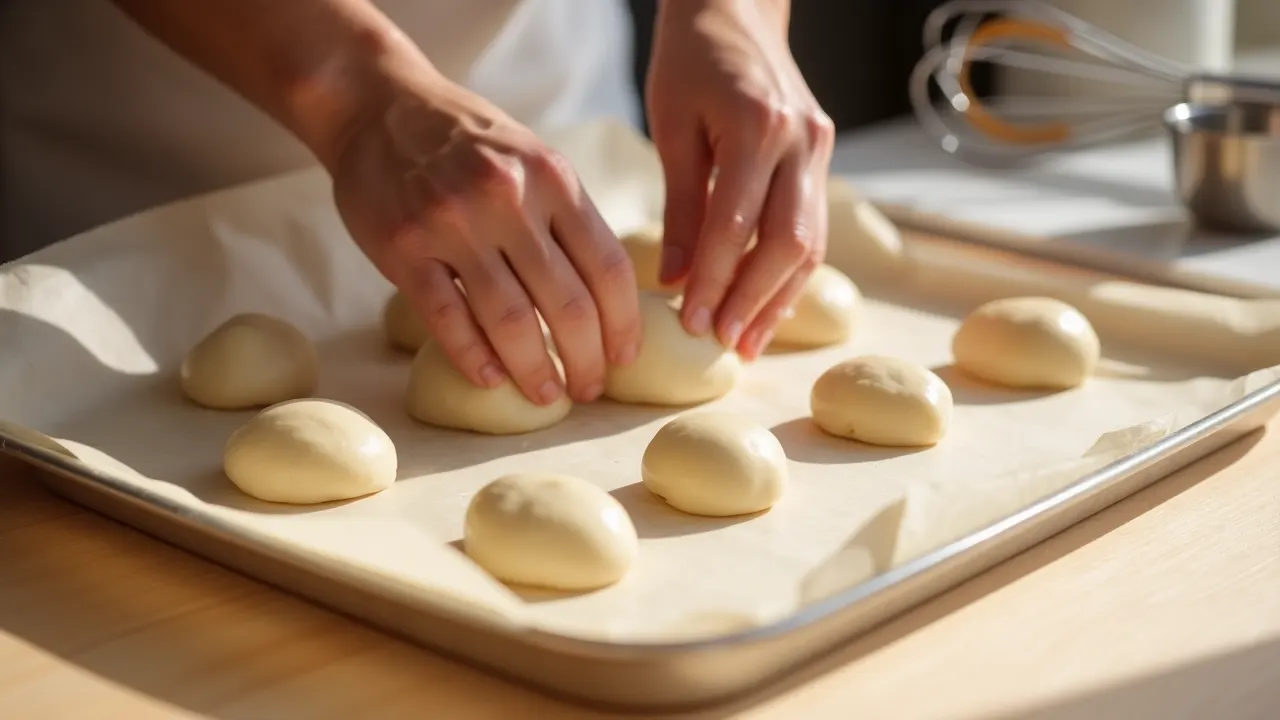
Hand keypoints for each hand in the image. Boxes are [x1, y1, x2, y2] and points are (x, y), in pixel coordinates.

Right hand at [328, 56, 640, 404]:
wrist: (378, 106)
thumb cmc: (466, 141)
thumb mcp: (532, 157)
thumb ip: (566, 216)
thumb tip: (608, 296)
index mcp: (553, 178)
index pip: (608, 267)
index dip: (623, 324)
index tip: (624, 358)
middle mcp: (509, 199)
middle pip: (568, 304)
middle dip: (586, 360)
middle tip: (589, 389)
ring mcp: (454, 224)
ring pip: (512, 321)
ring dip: (535, 370)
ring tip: (548, 395)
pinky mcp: (406, 248)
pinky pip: (449, 319)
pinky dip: (474, 358)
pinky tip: (491, 379)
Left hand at [646, 0, 834, 359]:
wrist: (737, 5)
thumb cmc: (691, 58)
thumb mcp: (672, 126)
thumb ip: (680, 205)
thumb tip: (675, 279)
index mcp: (758, 128)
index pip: (736, 226)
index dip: (714, 282)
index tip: (691, 322)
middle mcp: (802, 140)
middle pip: (787, 243)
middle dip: (754, 301)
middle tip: (722, 342)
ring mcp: (821, 147)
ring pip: (811, 241)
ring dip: (779, 296)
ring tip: (746, 339)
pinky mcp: (824, 153)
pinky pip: (813, 224)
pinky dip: (790, 269)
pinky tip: (766, 302)